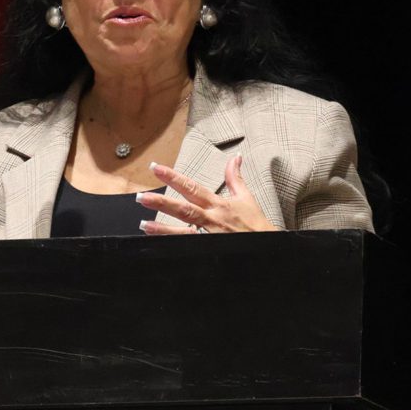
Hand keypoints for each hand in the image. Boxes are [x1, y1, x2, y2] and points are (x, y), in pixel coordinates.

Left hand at [136, 155, 279, 234]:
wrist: (268, 247)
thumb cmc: (256, 224)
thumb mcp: (246, 198)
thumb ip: (235, 178)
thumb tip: (235, 158)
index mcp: (218, 204)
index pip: (192, 187)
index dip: (173, 177)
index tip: (156, 168)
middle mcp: (212, 219)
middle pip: (184, 209)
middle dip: (162, 202)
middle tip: (142, 197)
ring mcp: (210, 237)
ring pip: (183, 231)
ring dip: (162, 228)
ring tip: (144, 224)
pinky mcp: (210, 251)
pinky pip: (189, 248)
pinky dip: (175, 246)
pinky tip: (159, 246)